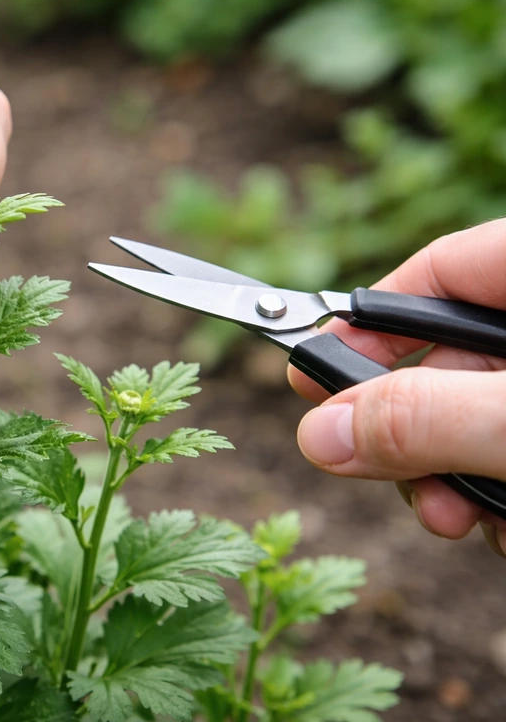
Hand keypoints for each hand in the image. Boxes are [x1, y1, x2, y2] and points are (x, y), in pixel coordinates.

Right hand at [289, 219, 505, 555]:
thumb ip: (428, 420)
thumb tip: (320, 435)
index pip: (437, 271)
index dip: (364, 323)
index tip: (311, 372)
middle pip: (447, 361)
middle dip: (411, 433)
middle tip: (393, 478)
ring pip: (478, 418)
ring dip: (451, 478)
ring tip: (464, 521)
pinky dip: (497, 491)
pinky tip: (503, 526)